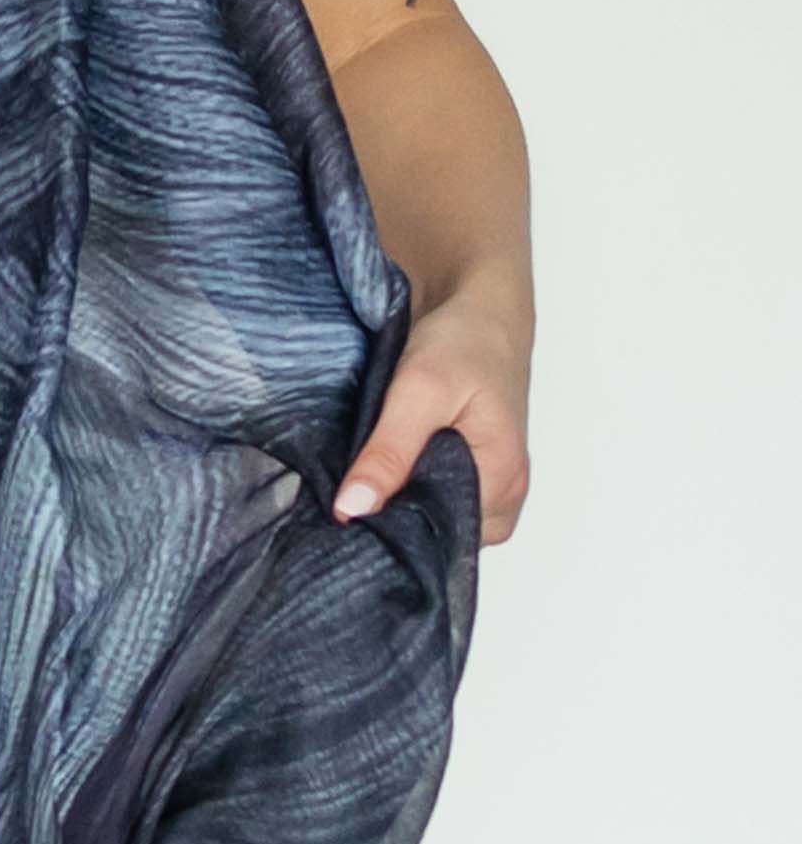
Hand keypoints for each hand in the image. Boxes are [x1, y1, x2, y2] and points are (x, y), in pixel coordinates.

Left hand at [333, 270, 531, 546]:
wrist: (479, 304)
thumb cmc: (465, 340)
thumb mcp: (419, 392)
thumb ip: (389, 453)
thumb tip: (352, 509)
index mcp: (502, 483)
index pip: (439, 539)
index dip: (389, 533)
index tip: (343, 521)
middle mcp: (501, 496)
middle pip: (436, 535)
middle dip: (389, 521)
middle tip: (341, 501)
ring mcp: (485, 485)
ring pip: (429, 518)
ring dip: (392, 503)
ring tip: (355, 483)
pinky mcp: (464, 470)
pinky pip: (428, 496)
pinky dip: (399, 488)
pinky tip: (370, 474)